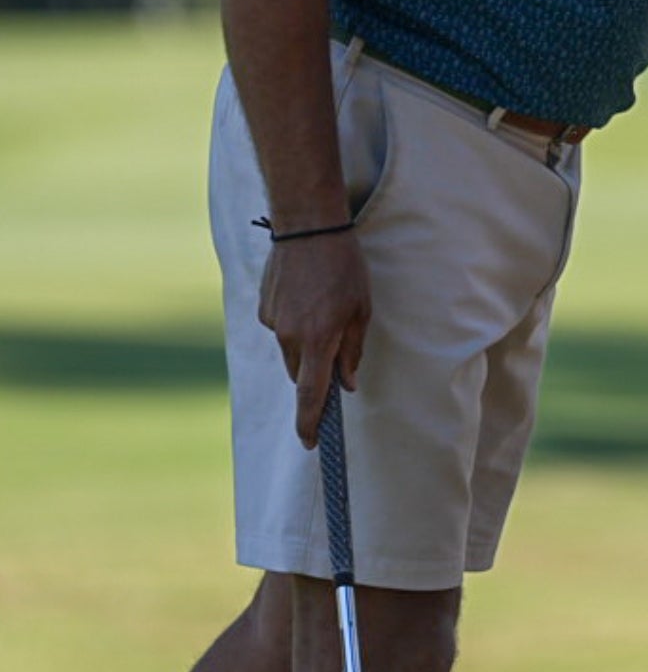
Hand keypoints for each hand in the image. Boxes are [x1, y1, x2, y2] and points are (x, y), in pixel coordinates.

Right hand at [257, 232, 371, 446]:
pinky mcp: (263, 309)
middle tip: (335, 343)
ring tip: (323, 306)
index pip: (311, 394)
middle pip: (300, 373)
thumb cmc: (344, 267)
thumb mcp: (361, 308)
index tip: (311, 443)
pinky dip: (294, 322)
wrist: (308, 228)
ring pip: (290, 351)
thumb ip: (352, 350)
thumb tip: (346, 383)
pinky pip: (280, 328)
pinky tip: (306, 294)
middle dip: (316, 370)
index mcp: (318, 340)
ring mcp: (272, 324)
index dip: (310, 422)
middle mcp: (290, 337)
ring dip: (306, 343)